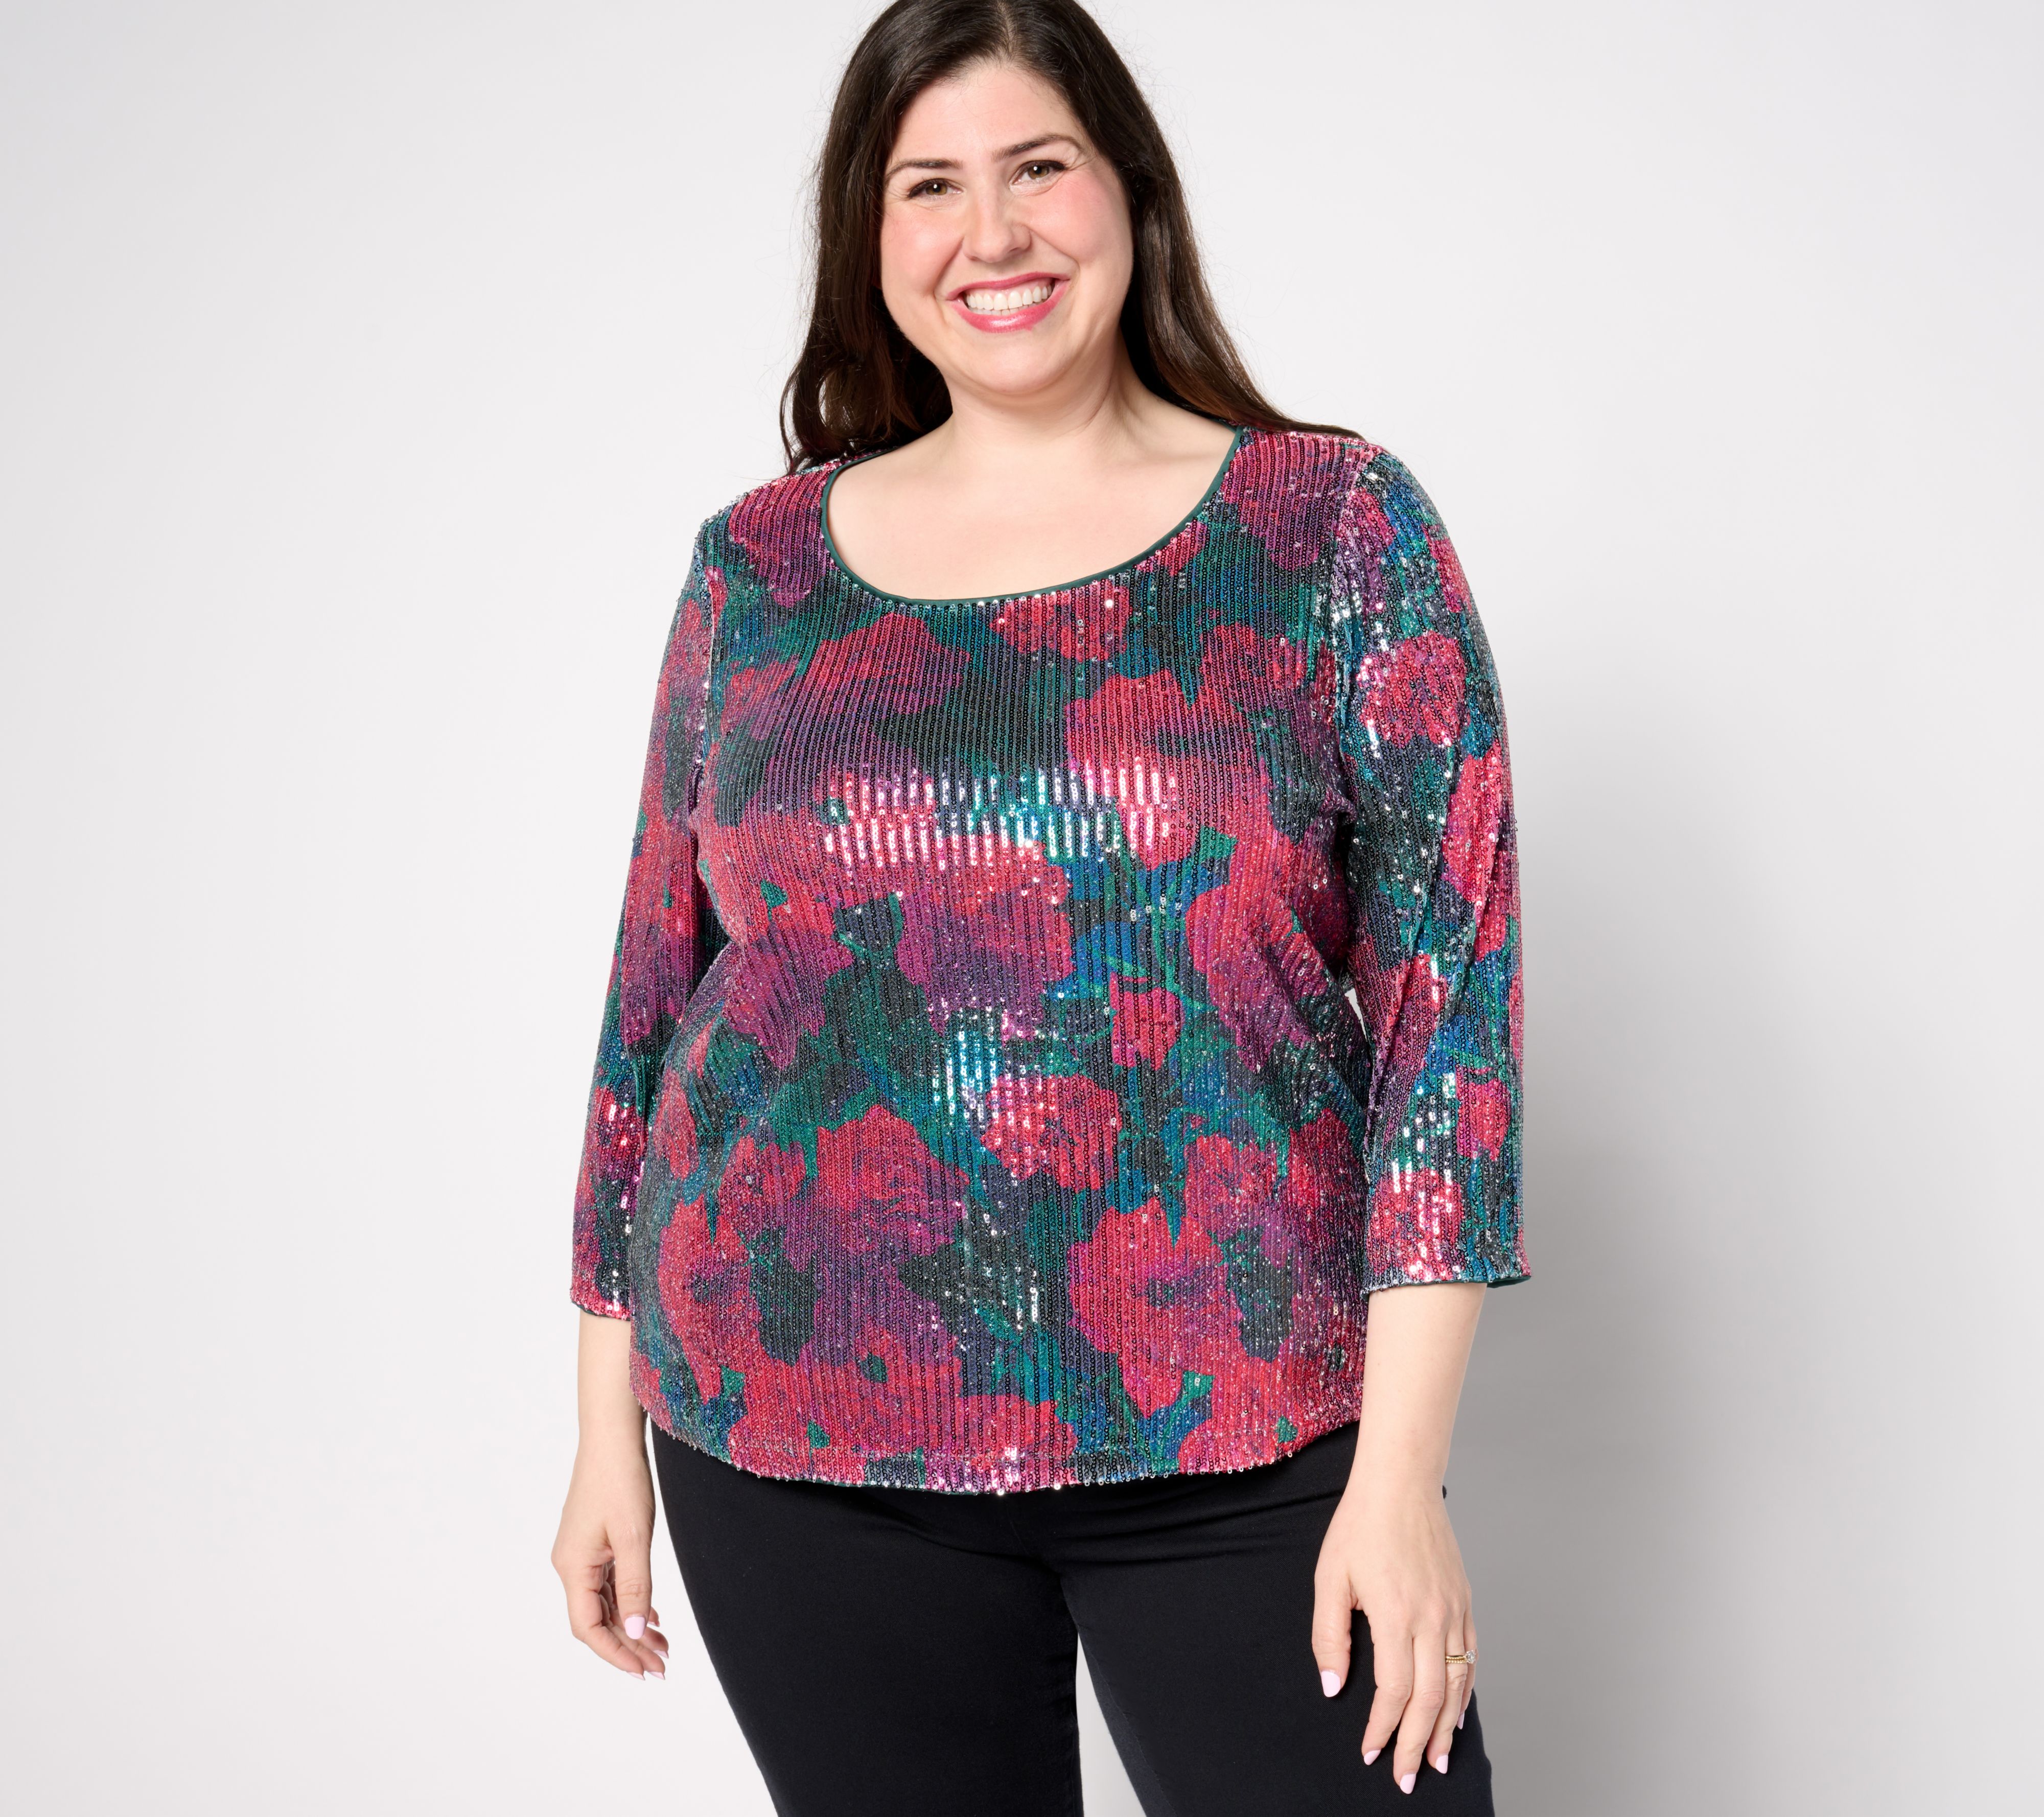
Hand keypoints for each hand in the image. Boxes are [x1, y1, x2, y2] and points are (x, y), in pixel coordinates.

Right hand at [551, 1419, 670, 1678]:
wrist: (612, 1436)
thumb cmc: (621, 1480)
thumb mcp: (633, 1536)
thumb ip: (633, 1586)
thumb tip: (631, 1634)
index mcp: (573, 1566)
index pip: (588, 1628)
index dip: (615, 1654)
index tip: (644, 1672)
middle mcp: (570, 1564)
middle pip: (596, 1620)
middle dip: (628, 1646)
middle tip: (662, 1667)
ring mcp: (581, 1553)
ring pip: (604, 1603)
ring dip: (631, 1627)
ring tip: (663, 1647)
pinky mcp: (593, 1542)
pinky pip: (608, 1584)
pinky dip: (629, 1602)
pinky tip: (650, 1615)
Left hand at [1311, 1476, 1476, 1792]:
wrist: (1401, 1484)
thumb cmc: (1360, 1526)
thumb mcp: (1330, 1578)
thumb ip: (1329, 1636)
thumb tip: (1334, 1686)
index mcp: (1395, 1614)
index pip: (1393, 1691)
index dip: (1383, 1728)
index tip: (1370, 1751)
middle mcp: (1431, 1617)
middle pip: (1430, 1698)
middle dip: (1417, 1744)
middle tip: (1407, 1777)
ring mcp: (1453, 1610)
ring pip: (1457, 1683)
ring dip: (1447, 1727)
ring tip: (1437, 1759)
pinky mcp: (1464, 1600)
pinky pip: (1471, 1656)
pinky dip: (1466, 1691)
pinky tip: (1457, 1712)